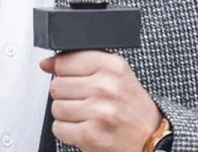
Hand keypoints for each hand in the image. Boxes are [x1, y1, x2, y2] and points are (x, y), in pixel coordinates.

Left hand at [40, 51, 161, 151]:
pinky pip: (59, 128)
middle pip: (57, 85)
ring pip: (56, 107)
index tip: (72, 78)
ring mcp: (98, 112)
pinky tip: (84, 127)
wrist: (151, 138)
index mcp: (111, 66)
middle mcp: (106, 87)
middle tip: (83, 99)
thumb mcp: (114, 74)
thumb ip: (80, 62)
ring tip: (84, 114)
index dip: (64, 70)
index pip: (65, 60)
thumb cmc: (130, 105)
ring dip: (66, 113)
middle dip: (66, 94)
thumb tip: (46, 63)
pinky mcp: (91, 136)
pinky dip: (67, 130)